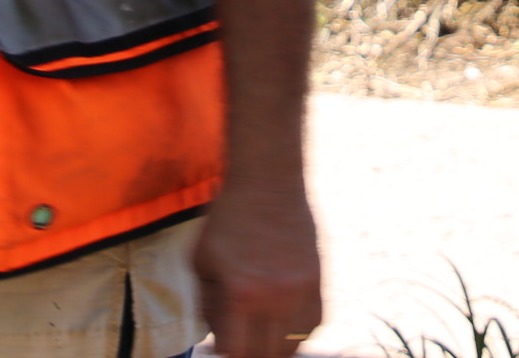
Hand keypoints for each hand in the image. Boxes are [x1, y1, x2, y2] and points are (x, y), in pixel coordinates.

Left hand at [192, 178, 320, 357]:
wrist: (267, 179)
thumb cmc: (228, 218)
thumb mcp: (201, 260)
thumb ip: (206, 304)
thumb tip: (216, 336)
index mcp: (241, 293)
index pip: (237, 351)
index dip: (228, 353)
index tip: (223, 344)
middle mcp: (275, 296)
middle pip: (267, 354)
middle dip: (250, 353)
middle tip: (242, 341)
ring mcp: (301, 288)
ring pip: (295, 344)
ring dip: (277, 347)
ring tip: (264, 336)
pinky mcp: (317, 278)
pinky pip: (316, 322)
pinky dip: (301, 331)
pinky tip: (285, 323)